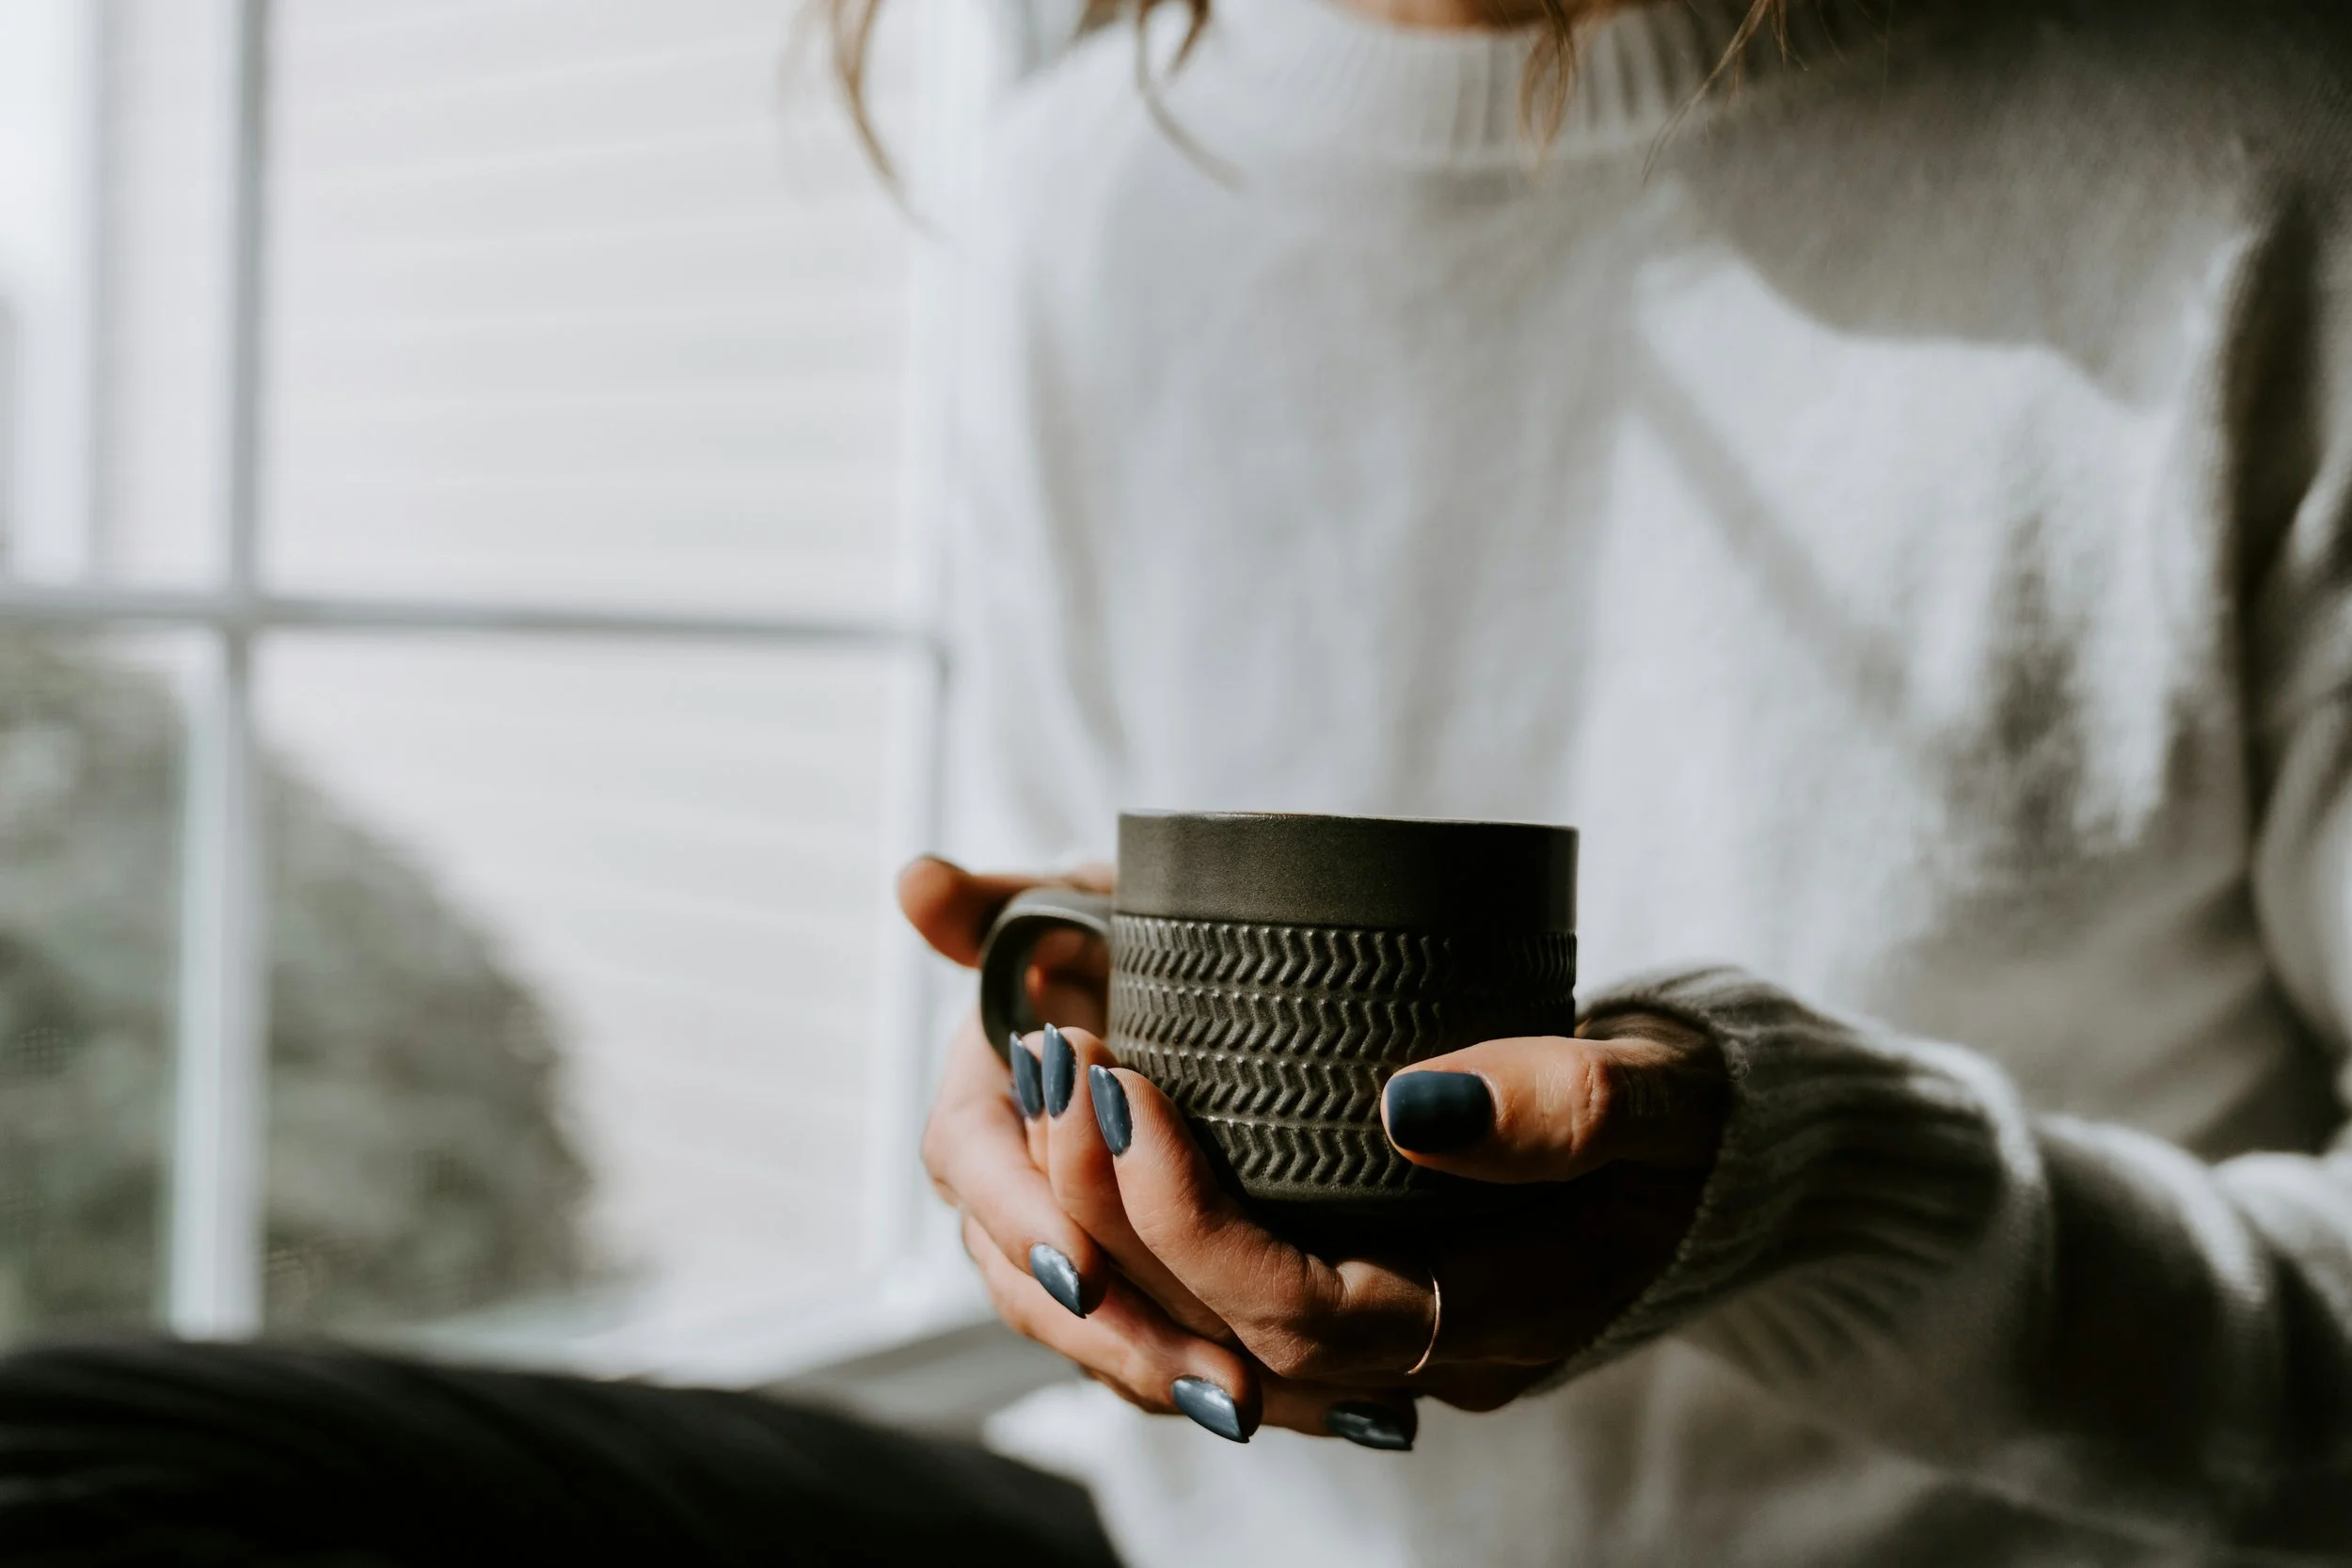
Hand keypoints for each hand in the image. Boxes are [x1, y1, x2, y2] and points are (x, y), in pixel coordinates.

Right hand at [901, 857, 1416, 1442]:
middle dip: (1109, 1331)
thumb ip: (999, 907)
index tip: (1082, 1261)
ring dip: (1155, 1370)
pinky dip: (1185, 1373)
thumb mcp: (1076, 906)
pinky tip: (1259, 1401)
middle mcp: (1002, 1189)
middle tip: (1199, 1367)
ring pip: (1080, 1334)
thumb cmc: (1120, 935)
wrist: (1178, 986)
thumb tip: (916, 882)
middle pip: (1028, 1282)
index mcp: (977, 1103)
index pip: (974, 1171)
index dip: (1024, 1219)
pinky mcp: (1114, 1289)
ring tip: (1240, 1400)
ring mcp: (1055, 1249)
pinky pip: (1130, 1349)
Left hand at [902, 856, 1730, 1450]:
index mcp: (1492, 1320)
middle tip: (1058, 1065)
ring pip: (1189, 1337)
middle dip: (1109, 1212)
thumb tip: (1414, 1104)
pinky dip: (1128, 1229)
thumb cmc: (1700, 1123)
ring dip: (1095, 1225)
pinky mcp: (1343, 1284)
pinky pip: (1203, 1302)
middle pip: (1215, 1338)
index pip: (1296, 1318)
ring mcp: (1373, 1333)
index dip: (1192, 1222)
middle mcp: (1414, 1357)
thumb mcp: (1667, 1092)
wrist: (1726, 1161)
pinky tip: (1081, 1134)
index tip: (1128, 1089)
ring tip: (1045, 1088)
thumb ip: (1567, 1106)